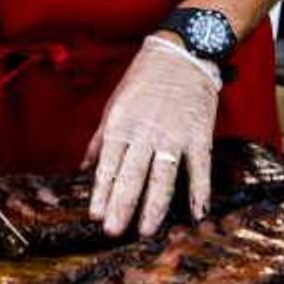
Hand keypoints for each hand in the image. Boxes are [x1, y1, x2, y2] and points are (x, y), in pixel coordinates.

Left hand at [86, 36, 221, 237]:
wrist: (183, 52)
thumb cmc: (145, 78)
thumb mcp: (114, 103)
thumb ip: (100, 139)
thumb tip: (84, 169)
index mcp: (121, 124)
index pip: (109, 165)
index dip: (101, 192)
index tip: (96, 215)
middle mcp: (146, 132)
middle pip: (132, 175)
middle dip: (121, 205)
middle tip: (113, 232)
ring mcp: (174, 134)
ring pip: (162, 176)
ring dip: (154, 206)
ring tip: (146, 230)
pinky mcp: (199, 134)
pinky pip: (199, 167)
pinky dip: (199, 191)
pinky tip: (197, 213)